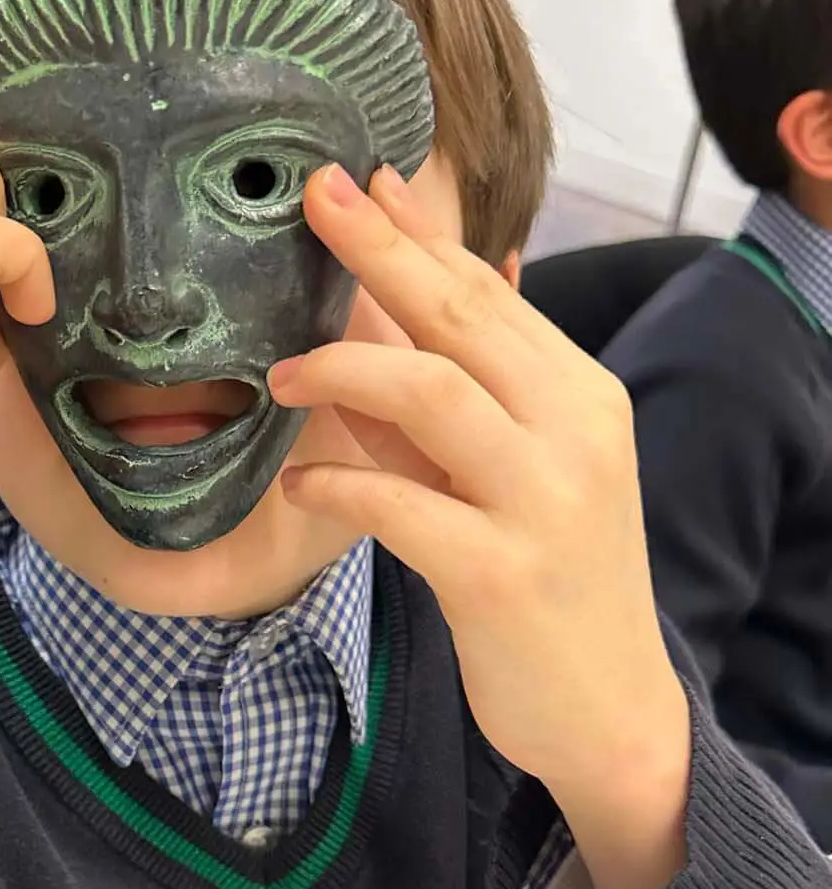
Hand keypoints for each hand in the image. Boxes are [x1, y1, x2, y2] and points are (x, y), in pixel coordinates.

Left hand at [269, 163, 690, 888]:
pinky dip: (338, 482)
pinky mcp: (500, 573)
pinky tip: (297, 480)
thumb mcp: (514, 469)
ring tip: (281, 373)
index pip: (486, 292)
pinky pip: (399, 504)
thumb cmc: (548, 579)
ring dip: (344, 368)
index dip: (414, 234)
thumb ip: (458, 391)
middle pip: (460, 316)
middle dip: (378, 253)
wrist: (607, 707)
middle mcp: (572, 430)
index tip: (355, 181)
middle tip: (308, 203)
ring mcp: (541, 500)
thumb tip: (391, 303)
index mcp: (578, 393)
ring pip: (431, 392)